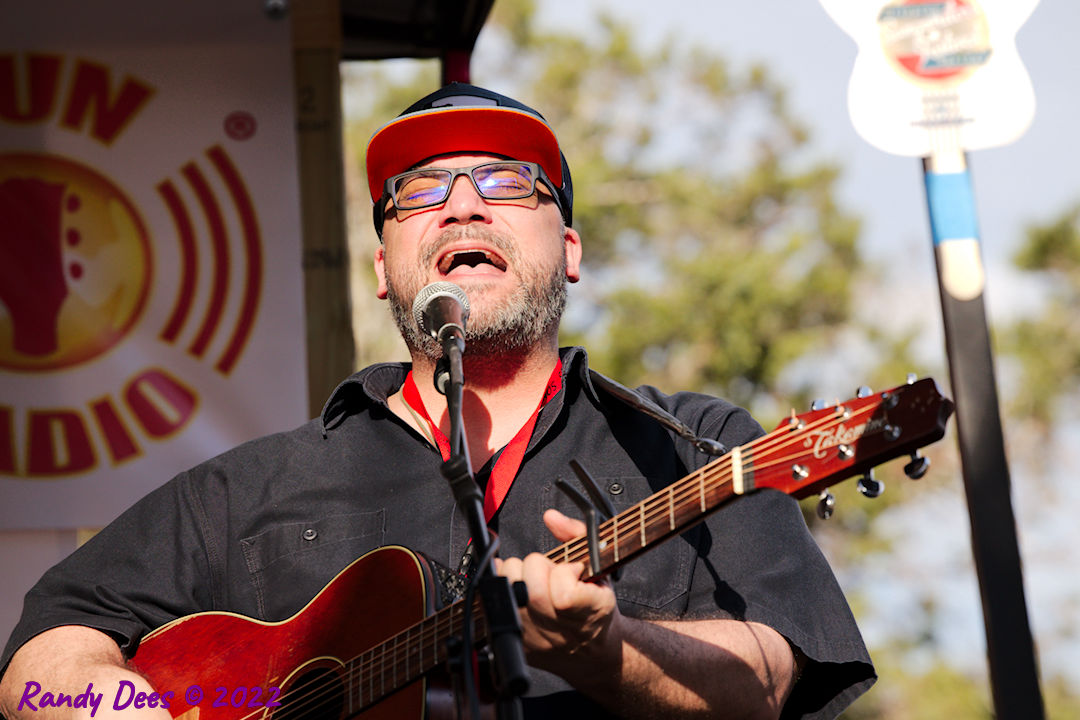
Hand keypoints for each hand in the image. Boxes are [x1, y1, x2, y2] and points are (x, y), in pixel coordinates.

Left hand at [495, 509, 622, 677]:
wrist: (592, 652)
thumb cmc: (594, 605)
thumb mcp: (599, 565)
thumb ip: (577, 534)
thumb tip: (551, 518)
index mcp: (591, 610)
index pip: (565, 592)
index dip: (565, 573)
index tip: (574, 571)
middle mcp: (562, 629)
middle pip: (532, 587)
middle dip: (537, 567)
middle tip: (548, 572)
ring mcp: (538, 639)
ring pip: (510, 592)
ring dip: (517, 576)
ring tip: (532, 580)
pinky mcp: (520, 643)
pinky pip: (496, 607)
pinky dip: (501, 589)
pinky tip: (515, 589)